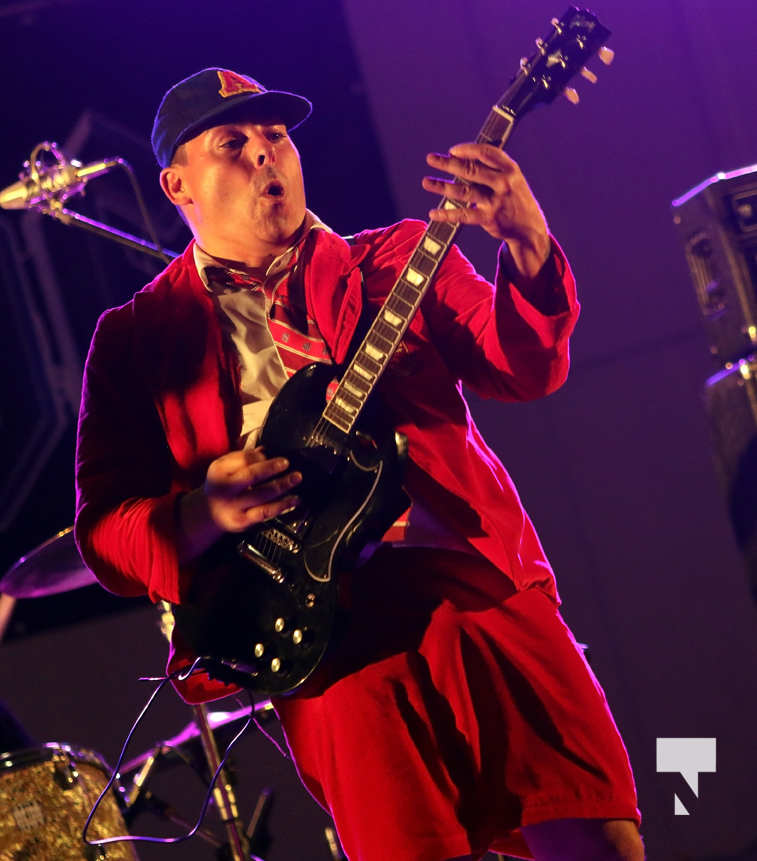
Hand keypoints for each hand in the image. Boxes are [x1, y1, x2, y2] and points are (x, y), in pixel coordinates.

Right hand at [203, 447, 301, 531]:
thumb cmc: (221, 486)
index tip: (272, 454)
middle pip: (251, 476)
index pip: (243, 459)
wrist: (210, 512)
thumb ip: (243, 458)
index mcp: (219, 471)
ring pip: (262, 495)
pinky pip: (265, 512)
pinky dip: (282, 505)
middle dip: (271, 468)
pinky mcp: (243, 521)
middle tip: (286, 463)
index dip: (261, 456)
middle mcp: (224, 489)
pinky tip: (294, 500)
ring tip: (296, 478)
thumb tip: (265, 451)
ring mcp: (234, 506)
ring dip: (282, 486)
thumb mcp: (224, 467)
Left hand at [422, 143, 550, 278]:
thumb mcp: (512, 178)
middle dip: (448, 163)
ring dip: (442, 186)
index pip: (486, 153)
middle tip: (431, 159)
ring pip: (463, 191)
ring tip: (426, 182)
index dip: (467, 150)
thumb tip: (462, 157)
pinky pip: (463, 215)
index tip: (452, 150)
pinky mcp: (488, 219)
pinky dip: (446, 214)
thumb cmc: (514, 198)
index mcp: (510, 169)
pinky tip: (433, 213)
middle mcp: (503, 183)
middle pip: (471, 170)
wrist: (529, 227)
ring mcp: (496, 201)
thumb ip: (492, 168)